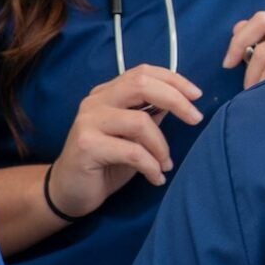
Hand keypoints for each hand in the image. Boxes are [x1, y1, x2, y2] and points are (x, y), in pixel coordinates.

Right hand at [47, 65, 203, 217]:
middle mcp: (95, 101)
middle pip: (141, 85)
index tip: (197, 96)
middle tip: (196, 119)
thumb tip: (181, 102)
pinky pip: (132, 152)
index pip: (142, 72)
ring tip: (165, 165)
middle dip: (176, 100)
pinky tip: (156, 178)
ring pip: (140, 122)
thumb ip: (149, 116)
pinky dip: (151, 166)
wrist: (68, 192)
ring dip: (162, 146)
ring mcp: (88, 122)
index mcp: (107, 94)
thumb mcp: (132, 137)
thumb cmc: (104, 164)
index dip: (173, 79)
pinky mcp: (87, 146)